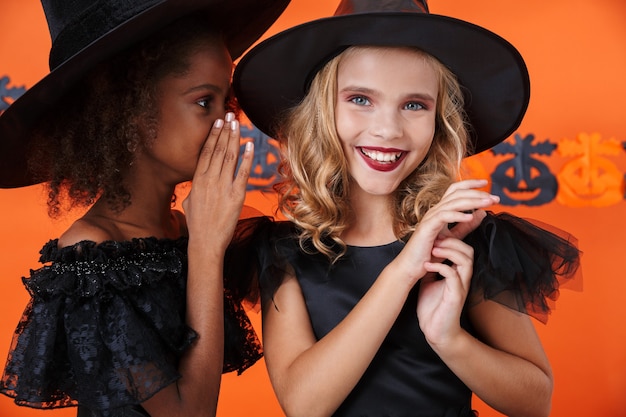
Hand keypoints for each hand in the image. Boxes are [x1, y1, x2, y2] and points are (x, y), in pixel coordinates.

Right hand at [182, 112, 253, 252]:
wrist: (205, 243)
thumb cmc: (198, 224)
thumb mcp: (190, 201)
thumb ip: (196, 187)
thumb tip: (200, 179)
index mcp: (197, 180)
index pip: (206, 152)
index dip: (213, 135)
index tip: (218, 122)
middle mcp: (209, 180)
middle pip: (218, 150)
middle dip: (225, 130)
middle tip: (230, 114)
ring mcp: (222, 187)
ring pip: (229, 157)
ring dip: (234, 138)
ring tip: (237, 123)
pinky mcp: (236, 196)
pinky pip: (242, 173)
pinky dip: (246, 158)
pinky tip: (249, 145)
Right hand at [391, 179, 496, 285]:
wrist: (412, 266)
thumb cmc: (429, 253)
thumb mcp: (453, 237)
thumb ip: (466, 226)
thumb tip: (482, 213)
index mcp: (440, 211)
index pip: (455, 190)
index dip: (470, 184)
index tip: (486, 182)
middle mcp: (435, 211)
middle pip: (456, 193)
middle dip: (477, 193)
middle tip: (494, 198)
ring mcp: (430, 218)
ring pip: (452, 203)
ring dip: (472, 201)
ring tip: (487, 204)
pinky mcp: (427, 227)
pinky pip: (444, 216)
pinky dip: (458, 215)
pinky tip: (470, 217)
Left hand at [417, 236, 473, 347]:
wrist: (436, 331)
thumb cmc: (433, 308)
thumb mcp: (429, 282)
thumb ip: (431, 268)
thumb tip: (424, 254)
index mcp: (458, 274)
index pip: (463, 249)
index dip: (452, 240)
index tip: (435, 237)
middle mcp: (462, 278)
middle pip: (468, 251)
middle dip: (452, 241)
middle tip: (435, 240)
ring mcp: (461, 286)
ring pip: (465, 261)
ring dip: (448, 252)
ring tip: (432, 250)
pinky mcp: (456, 296)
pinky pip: (453, 275)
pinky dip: (440, 267)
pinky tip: (427, 266)